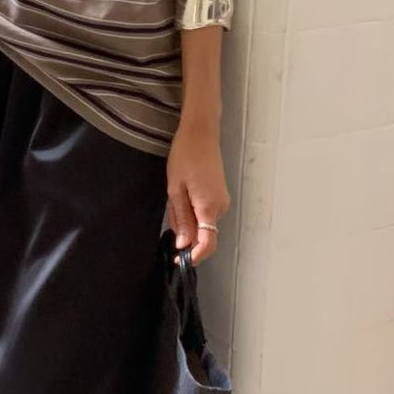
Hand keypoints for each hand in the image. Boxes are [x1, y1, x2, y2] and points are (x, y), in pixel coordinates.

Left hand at [166, 121, 230, 266]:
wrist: (201, 132)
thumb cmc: (184, 157)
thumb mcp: (175, 191)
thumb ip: (182, 220)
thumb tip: (183, 245)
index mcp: (209, 207)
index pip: (207, 244)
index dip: (194, 257)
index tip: (179, 261)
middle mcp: (221, 208)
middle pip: (204, 235)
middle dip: (186, 235)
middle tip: (171, 211)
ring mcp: (223, 202)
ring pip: (204, 225)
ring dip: (188, 221)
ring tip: (176, 196)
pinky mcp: (221, 196)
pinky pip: (206, 215)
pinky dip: (193, 213)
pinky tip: (183, 194)